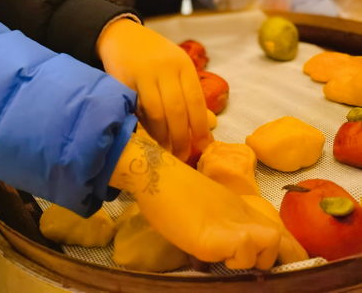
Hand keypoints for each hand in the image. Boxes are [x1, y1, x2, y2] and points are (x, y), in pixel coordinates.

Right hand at [96, 19, 211, 159]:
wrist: (121, 35)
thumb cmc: (153, 55)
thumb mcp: (175, 65)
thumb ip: (187, 91)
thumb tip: (207, 126)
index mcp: (183, 64)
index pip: (196, 100)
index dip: (200, 127)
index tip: (203, 146)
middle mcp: (165, 68)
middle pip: (178, 109)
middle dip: (181, 137)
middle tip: (182, 155)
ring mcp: (144, 73)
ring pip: (157, 112)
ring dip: (162, 135)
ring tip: (165, 149)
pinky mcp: (124, 80)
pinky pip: (136, 109)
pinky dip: (143, 125)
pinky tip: (148, 134)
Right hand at [110, 131, 282, 269]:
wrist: (156, 175)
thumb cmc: (173, 191)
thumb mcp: (209, 206)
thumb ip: (224, 223)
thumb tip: (228, 247)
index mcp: (241, 209)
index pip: (278, 231)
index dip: (287, 251)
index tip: (279, 265)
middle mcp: (242, 214)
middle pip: (283, 238)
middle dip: (280, 258)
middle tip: (259, 267)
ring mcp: (232, 223)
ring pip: (273, 241)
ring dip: (256, 258)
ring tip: (231, 258)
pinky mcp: (216, 236)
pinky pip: (245, 249)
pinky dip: (237, 259)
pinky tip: (216, 255)